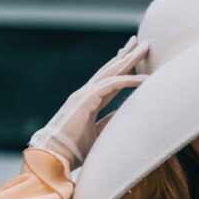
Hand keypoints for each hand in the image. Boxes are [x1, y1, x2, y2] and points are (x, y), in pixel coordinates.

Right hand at [27, 35, 148, 169]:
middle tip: (141, 42)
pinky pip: (111, 85)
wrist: (54, 156)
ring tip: (145, 46)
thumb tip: (123, 116)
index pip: (109, 81)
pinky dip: (128, 81)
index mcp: (87, 102)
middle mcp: (85, 94)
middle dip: (126, 55)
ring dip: (129, 59)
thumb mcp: (97, 135)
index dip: (122, 70)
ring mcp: (84, 94)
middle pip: (110, 70)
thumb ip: (108, 123)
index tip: (133, 59)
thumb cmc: (72, 150)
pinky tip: (144, 78)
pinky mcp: (85, 99)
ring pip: (111, 71)